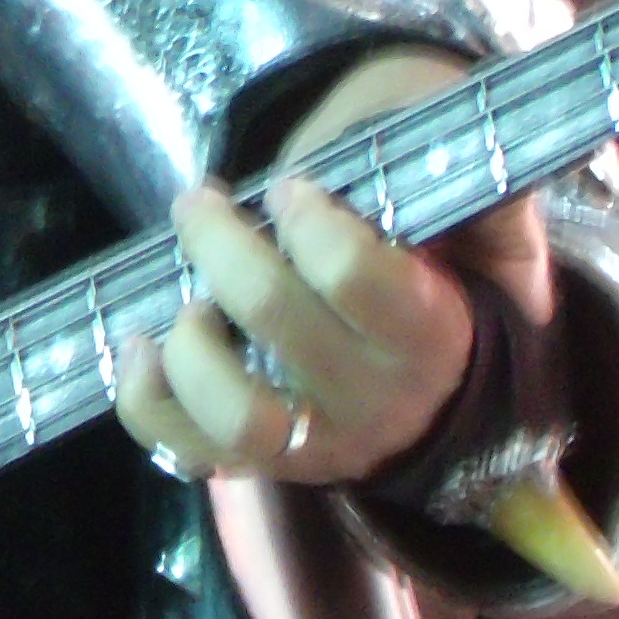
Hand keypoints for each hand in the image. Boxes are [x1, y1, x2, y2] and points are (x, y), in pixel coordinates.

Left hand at [115, 47, 550, 487]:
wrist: (431, 375)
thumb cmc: (437, 271)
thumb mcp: (477, 222)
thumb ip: (472, 188)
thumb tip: (464, 154)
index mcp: (433, 335)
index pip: (356, 277)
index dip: (307, 221)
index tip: (289, 188)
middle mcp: (378, 402)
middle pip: (274, 317)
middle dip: (220, 242)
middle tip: (202, 201)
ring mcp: (317, 445)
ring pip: (235, 411)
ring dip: (189, 339)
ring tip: (186, 294)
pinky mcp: (260, 464)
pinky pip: (186, 448)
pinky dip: (145, 398)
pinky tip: (141, 342)